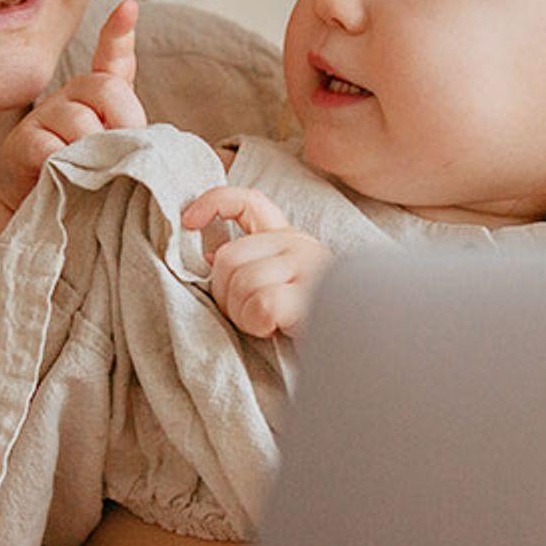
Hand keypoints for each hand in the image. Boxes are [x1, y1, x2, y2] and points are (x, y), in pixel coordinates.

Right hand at [0, 0, 144, 211]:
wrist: (34, 203)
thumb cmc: (85, 174)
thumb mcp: (114, 150)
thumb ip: (130, 134)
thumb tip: (143, 137)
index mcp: (99, 93)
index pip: (112, 56)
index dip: (119, 33)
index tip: (128, 9)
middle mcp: (72, 95)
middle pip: (106, 88)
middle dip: (124, 121)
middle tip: (124, 152)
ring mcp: (44, 115)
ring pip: (81, 123)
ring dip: (94, 152)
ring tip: (93, 172)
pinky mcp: (21, 142)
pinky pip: (49, 147)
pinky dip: (62, 163)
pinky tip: (62, 173)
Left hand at [180, 185, 332, 338]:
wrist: (357, 344)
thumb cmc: (310, 321)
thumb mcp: (279, 284)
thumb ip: (249, 264)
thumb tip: (208, 258)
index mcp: (288, 239)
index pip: (247, 201)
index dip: (212, 203)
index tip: (188, 221)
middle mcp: (298, 244)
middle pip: (227, 259)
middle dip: (225, 295)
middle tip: (248, 315)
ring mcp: (307, 266)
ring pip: (241, 284)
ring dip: (243, 315)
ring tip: (268, 325)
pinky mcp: (310, 294)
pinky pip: (261, 305)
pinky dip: (259, 325)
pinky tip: (277, 330)